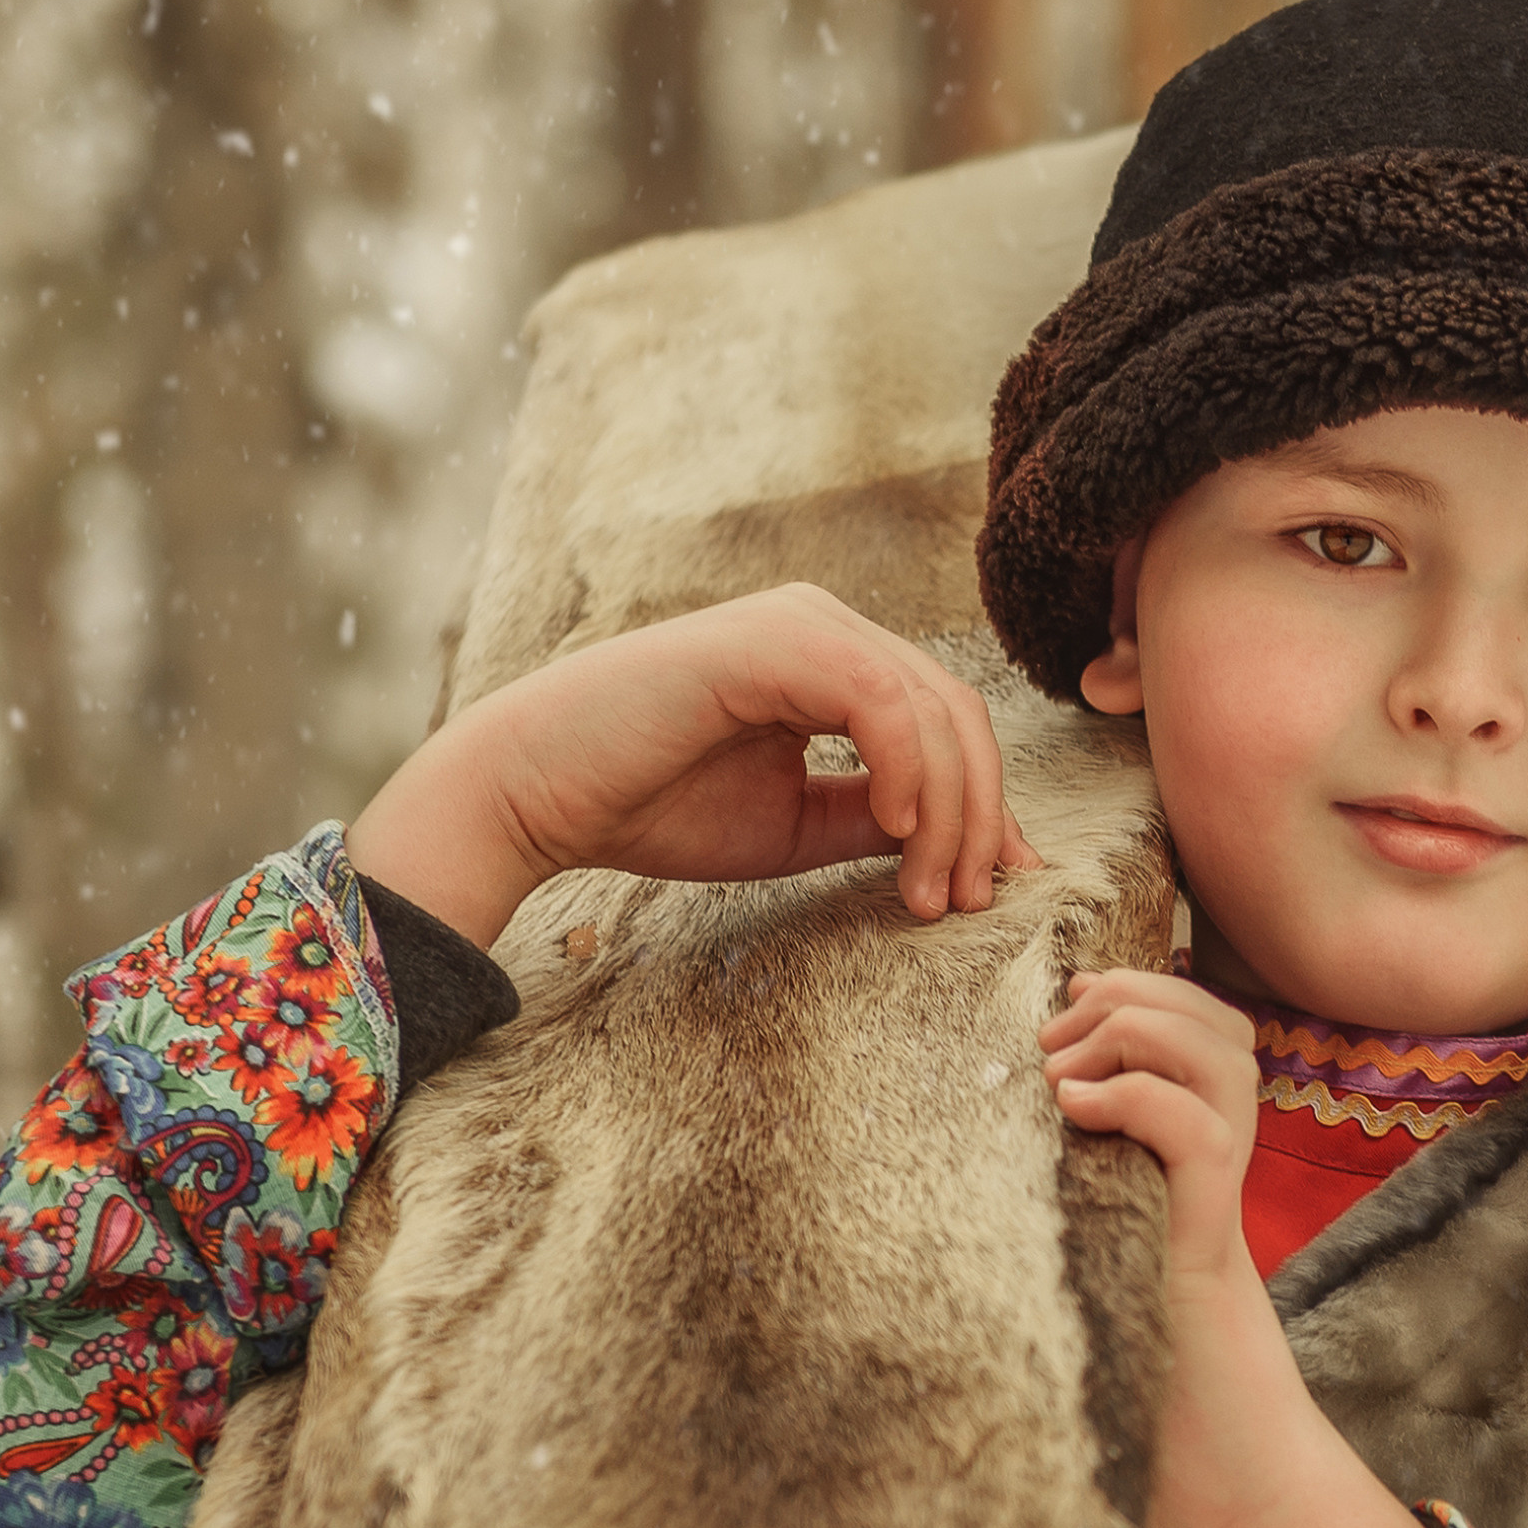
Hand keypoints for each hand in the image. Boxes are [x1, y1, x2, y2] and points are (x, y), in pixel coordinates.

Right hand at [347, 583, 1040, 947]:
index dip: (984, 808)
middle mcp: (826, 628)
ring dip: (949, 811)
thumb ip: (876, 819)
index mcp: (834, 663)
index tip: (986, 892)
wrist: (542, 792)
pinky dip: (908, 769)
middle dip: (978, 817)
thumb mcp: (798, 824)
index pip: (947, 724)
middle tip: (970, 902)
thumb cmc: (655, 807)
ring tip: (930, 890)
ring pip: (932, 710)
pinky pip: (880, 700)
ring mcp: (801, 625)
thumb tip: (961, 846)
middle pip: (957, 714)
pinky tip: (898, 831)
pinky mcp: (773, 641)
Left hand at [1042, 970, 1428, 1527]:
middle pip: (1221, 1028)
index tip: (1060, 1015)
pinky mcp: (1207, 1254)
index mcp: (1180, 1192)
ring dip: (1141, 1026)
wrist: (1240, 1517)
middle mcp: (1207, 1188)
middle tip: (1057, 1032)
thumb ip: (1035, 1294)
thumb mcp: (1081, 1336)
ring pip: (1223, 1054)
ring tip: (1068, 1064)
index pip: (1203, 1048)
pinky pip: (1200, 1132)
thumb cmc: (1154, 1447)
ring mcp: (1211, 1216)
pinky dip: (1140, 1094)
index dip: (1144, 1000)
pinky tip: (1076, 1111)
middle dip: (1137, 992)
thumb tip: (910, 1302)